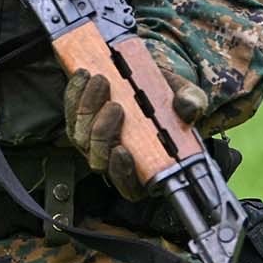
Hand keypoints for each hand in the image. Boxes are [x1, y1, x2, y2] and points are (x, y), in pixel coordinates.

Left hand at [64, 66, 209, 199]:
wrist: (146, 77)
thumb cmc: (168, 97)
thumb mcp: (185, 97)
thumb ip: (192, 102)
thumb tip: (189, 108)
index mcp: (145, 167)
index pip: (129, 186)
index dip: (122, 173)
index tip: (122, 150)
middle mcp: (115, 159)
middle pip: (98, 159)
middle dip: (103, 132)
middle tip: (116, 106)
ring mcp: (93, 141)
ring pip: (80, 136)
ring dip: (88, 108)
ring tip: (101, 81)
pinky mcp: (78, 121)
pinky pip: (70, 112)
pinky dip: (75, 94)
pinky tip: (84, 76)